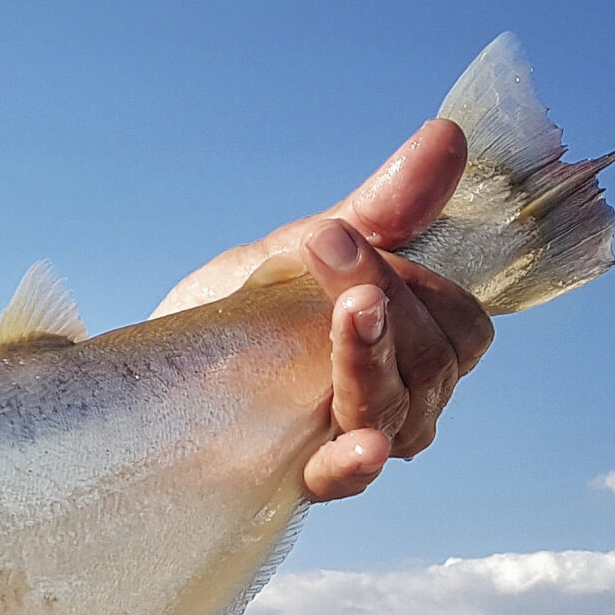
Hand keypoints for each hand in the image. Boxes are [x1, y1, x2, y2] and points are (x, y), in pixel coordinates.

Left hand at [152, 119, 494, 501]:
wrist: (152, 360)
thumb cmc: (245, 306)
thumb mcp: (309, 247)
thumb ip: (383, 206)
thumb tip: (447, 135)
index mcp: (413, 350)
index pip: (463, 328)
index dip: (423, 285)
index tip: (343, 236)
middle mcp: (398, 404)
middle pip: (435, 365)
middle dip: (390, 303)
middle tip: (326, 251)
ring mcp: (348, 441)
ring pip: (397, 411)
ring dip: (373, 355)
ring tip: (350, 308)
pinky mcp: (295, 475)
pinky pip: (345, 479)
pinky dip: (356, 462)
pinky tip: (361, 447)